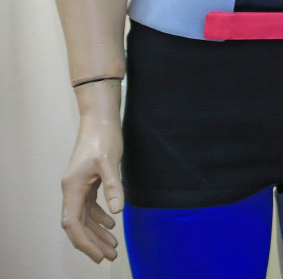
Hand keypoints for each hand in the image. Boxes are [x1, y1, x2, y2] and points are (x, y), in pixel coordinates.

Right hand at [61, 95, 123, 262]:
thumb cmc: (103, 138)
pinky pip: (89, 206)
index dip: (84, 242)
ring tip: (114, 245)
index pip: (73, 224)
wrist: (100, 119)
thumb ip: (113, 186)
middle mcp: (71, 190)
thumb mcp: (110, 162)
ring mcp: (78, 186)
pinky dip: (99, 217)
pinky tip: (112, 223)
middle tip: (110, 256)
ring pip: (84, 217)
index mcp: (72, 188)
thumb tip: (116, 211)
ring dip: (97, 232)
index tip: (100, 255)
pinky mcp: (87, 182)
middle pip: (78, 225)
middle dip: (93, 242)